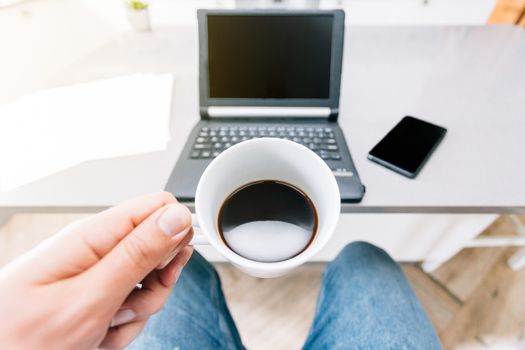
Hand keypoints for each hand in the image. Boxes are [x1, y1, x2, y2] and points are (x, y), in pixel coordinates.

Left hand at [0, 192, 193, 348]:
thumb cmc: (22, 340)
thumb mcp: (89, 299)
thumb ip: (137, 253)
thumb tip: (176, 215)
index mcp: (92, 235)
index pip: (158, 207)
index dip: (172, 238)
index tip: (160, 270)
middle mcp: (96, 248)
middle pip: (158, 248)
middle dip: (155, 283)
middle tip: (128, 304)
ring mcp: (97, 273)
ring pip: (149, 282)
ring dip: (137, 311)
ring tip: (104, 326)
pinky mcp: (97, 294)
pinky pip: (132, 304)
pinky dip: (122, 326)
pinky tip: (98, 335)